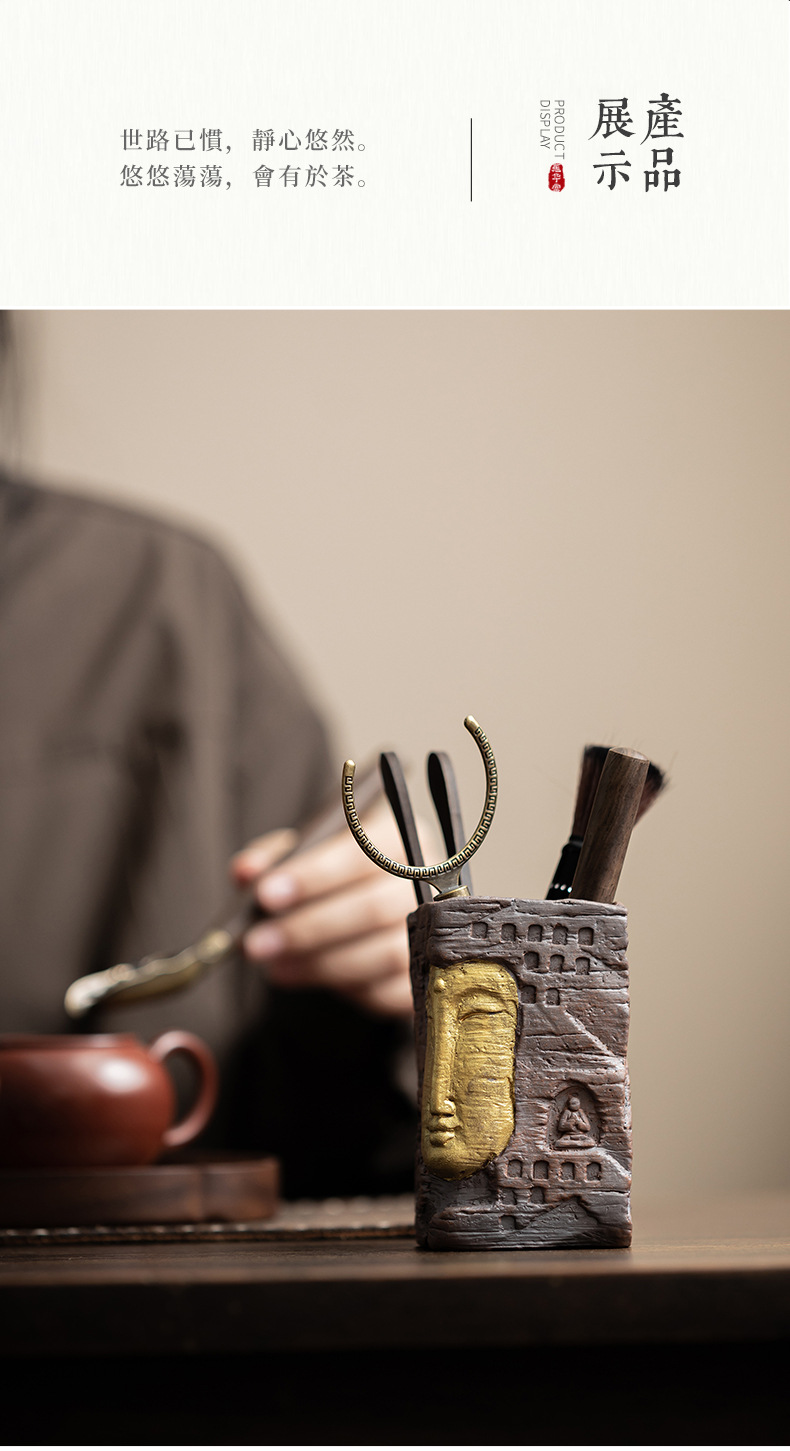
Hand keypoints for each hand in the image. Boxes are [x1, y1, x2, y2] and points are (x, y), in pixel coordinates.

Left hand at [231, 801, 431, 1017]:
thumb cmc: (334, 875)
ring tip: (274, 965)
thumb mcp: (304, 854)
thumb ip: (276, 858)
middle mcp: (425, 881)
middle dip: (308, 928)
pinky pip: (391, 990)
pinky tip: (304, 976)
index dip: (315, 876)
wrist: (366, 908)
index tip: (266, 894)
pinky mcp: (427, 975)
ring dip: (321, 963)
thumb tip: (246, 873)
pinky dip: (344, 988)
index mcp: (398, 836)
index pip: (364, 852)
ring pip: (385, 954)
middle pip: (375, 907)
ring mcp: (434, 930)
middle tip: (256, 943)